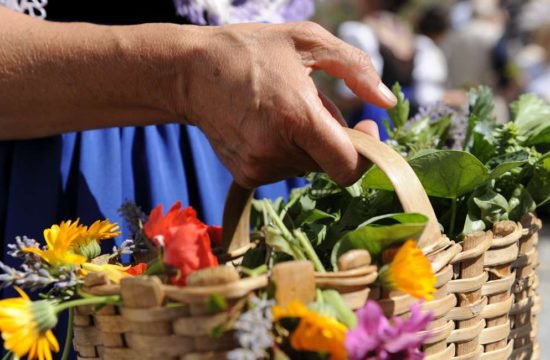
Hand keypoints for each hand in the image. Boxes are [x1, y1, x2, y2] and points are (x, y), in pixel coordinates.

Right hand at [179, 22, 395, 187]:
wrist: (190, 73)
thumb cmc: (250, 51)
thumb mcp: (307, 41)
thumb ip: (356, 68)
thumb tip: (385, 101)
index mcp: (296, 118)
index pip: (348, 166)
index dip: (365, 152)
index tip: (364, 127)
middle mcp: (277, 151)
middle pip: (329, 163)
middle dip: (332, 137)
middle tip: (310, 104)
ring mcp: (258, 167)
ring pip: (308, 166)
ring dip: (308, 143)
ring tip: (283, 111)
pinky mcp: (246, 175)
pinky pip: (285, 169)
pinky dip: (287, 151)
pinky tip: (268, 125)